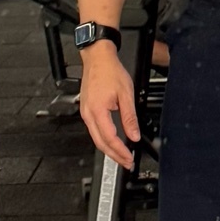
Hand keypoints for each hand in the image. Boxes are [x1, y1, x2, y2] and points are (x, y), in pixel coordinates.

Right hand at [79, 42, 139, 167]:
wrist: (97, 58)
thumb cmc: (110, 71)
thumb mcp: (126, 94)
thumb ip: (129, 117)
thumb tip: (133, 135)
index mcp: (97, 111)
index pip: (110, 138)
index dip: (120, 151)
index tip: (129, 158)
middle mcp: (88, 114)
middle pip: (100, 143)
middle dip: (114, 156)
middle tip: (126, 162)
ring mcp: (85, 112)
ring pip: (96, 138)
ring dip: (109, 149)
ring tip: (121, 155)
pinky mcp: (87, 110)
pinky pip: (94, 130)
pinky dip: (104, 139)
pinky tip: (112, 141)